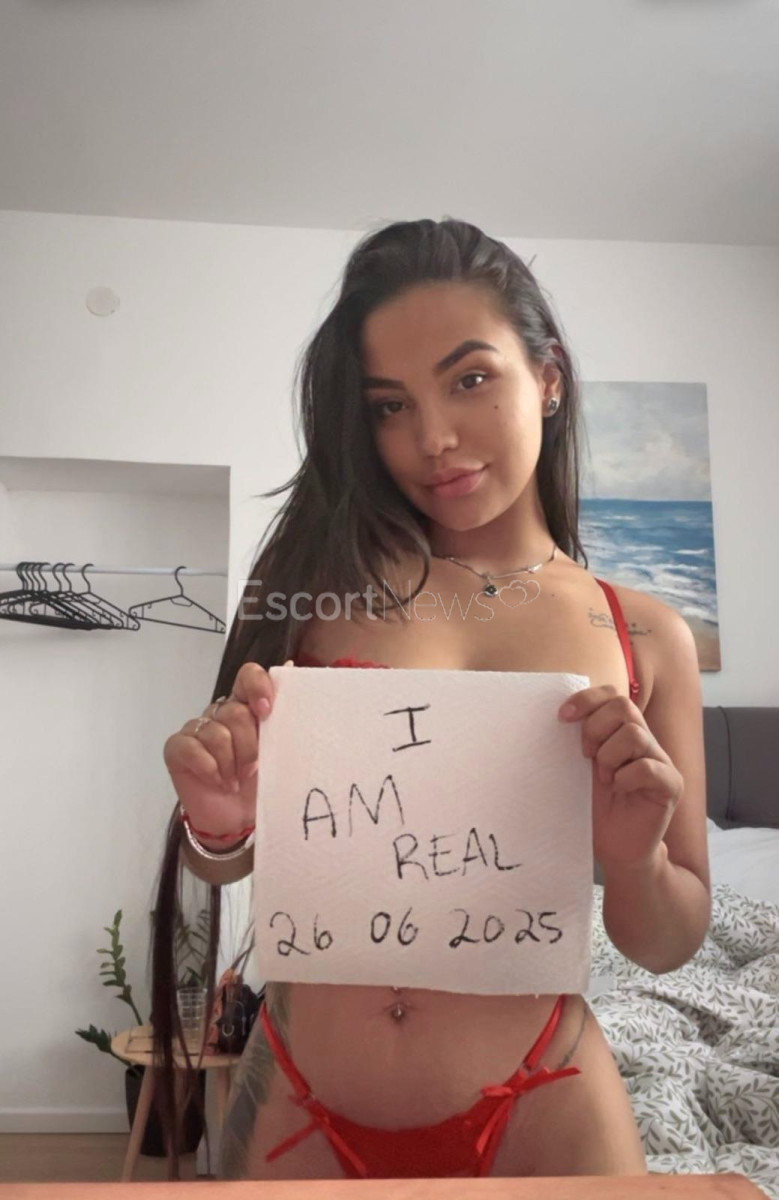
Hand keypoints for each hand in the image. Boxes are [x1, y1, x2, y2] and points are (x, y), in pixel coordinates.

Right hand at [163, 659, 291, 845]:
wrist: (238, 822)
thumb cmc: (261, 783)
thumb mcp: (280, 750)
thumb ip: (284, 712)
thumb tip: (291, 666)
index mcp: (247, 706)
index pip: (247, 676)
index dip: (257, 687)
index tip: (267, 712)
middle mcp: (220, 712)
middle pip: (235, 712)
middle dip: (248, 746)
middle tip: (253, 770)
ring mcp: (196, 729)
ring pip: (215, 732)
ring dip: (230, 764)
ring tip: (236, 781)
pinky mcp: (177, 748)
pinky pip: (192, 748)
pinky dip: (209, 770)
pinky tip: (218, 783)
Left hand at [558, 684, 682, 871]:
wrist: (617, 851)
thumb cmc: (598, 809)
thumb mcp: (582, 768)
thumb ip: (581, 740)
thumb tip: (561, 713)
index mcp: (623, 733)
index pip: (612, 695)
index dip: (587, 699)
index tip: (562, 717)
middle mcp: (646, 741)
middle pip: (624, 706)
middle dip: (595, 728)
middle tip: (585, 756)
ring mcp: (662, 762)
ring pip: (634, 734)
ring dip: (609, 756)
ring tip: (605, 778)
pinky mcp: (671, 785)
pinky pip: (648, 767)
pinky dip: (625, 777)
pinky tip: (619, 790)